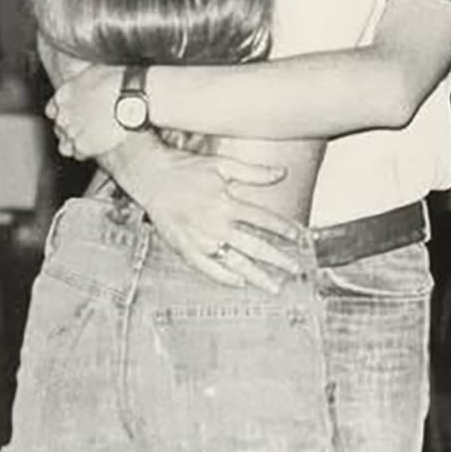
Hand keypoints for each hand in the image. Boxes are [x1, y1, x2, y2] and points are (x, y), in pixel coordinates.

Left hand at [48, 64, 125, 158]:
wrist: (131, 96)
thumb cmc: (120, 80)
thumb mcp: (96, 71)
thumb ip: (85, 79)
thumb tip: (91, 79)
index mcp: (64, 94)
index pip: (52, 110)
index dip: (65, 114)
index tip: (76, 114)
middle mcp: (63, 113)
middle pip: (60, 128)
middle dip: (73, 129)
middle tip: (90, 128)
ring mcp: (71, 131)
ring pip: (65, 144)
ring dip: (75, 143)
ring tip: (91, 141)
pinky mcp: (83, 145)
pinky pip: (78, 154)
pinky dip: (86, 152)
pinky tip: (97, 148)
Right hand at [113, 140, 297, 292]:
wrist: (150, 177)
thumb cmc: (186, 169)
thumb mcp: (222, 165)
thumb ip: (254, 172)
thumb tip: (282, 172)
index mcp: (227, 203)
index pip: (265, 220)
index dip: (285, 229)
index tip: (300, 237)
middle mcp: (216, 224)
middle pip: (254, 247)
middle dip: (277, 259)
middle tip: (294, 269)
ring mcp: (200, 239)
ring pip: (234, 262)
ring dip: (256, 275)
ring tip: (274, 286)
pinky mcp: (185, 248)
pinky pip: (208, 269)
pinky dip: (224, 278)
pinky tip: (240, 283)